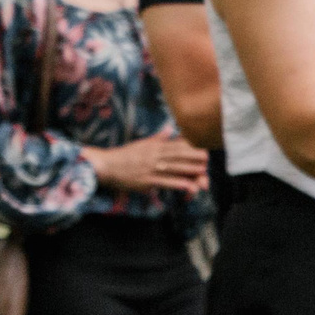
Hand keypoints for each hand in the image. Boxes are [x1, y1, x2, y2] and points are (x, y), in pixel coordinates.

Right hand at [83, 134, 209, 193]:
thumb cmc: (124, 155)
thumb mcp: (141, 143)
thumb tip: (170, 128)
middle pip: (177, 156)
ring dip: (189, 170)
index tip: (202, 147)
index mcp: (154, 146)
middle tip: (207, 158)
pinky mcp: (146, 181)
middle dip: (193, 157)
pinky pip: (164, 183)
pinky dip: (176, 184)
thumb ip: (158, 137)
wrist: (106, 166)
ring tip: (203, 171)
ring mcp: (151, 169)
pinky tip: (187, 186)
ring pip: (173, 169)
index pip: (175, 145)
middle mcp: (154, 156)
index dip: (190, 146)